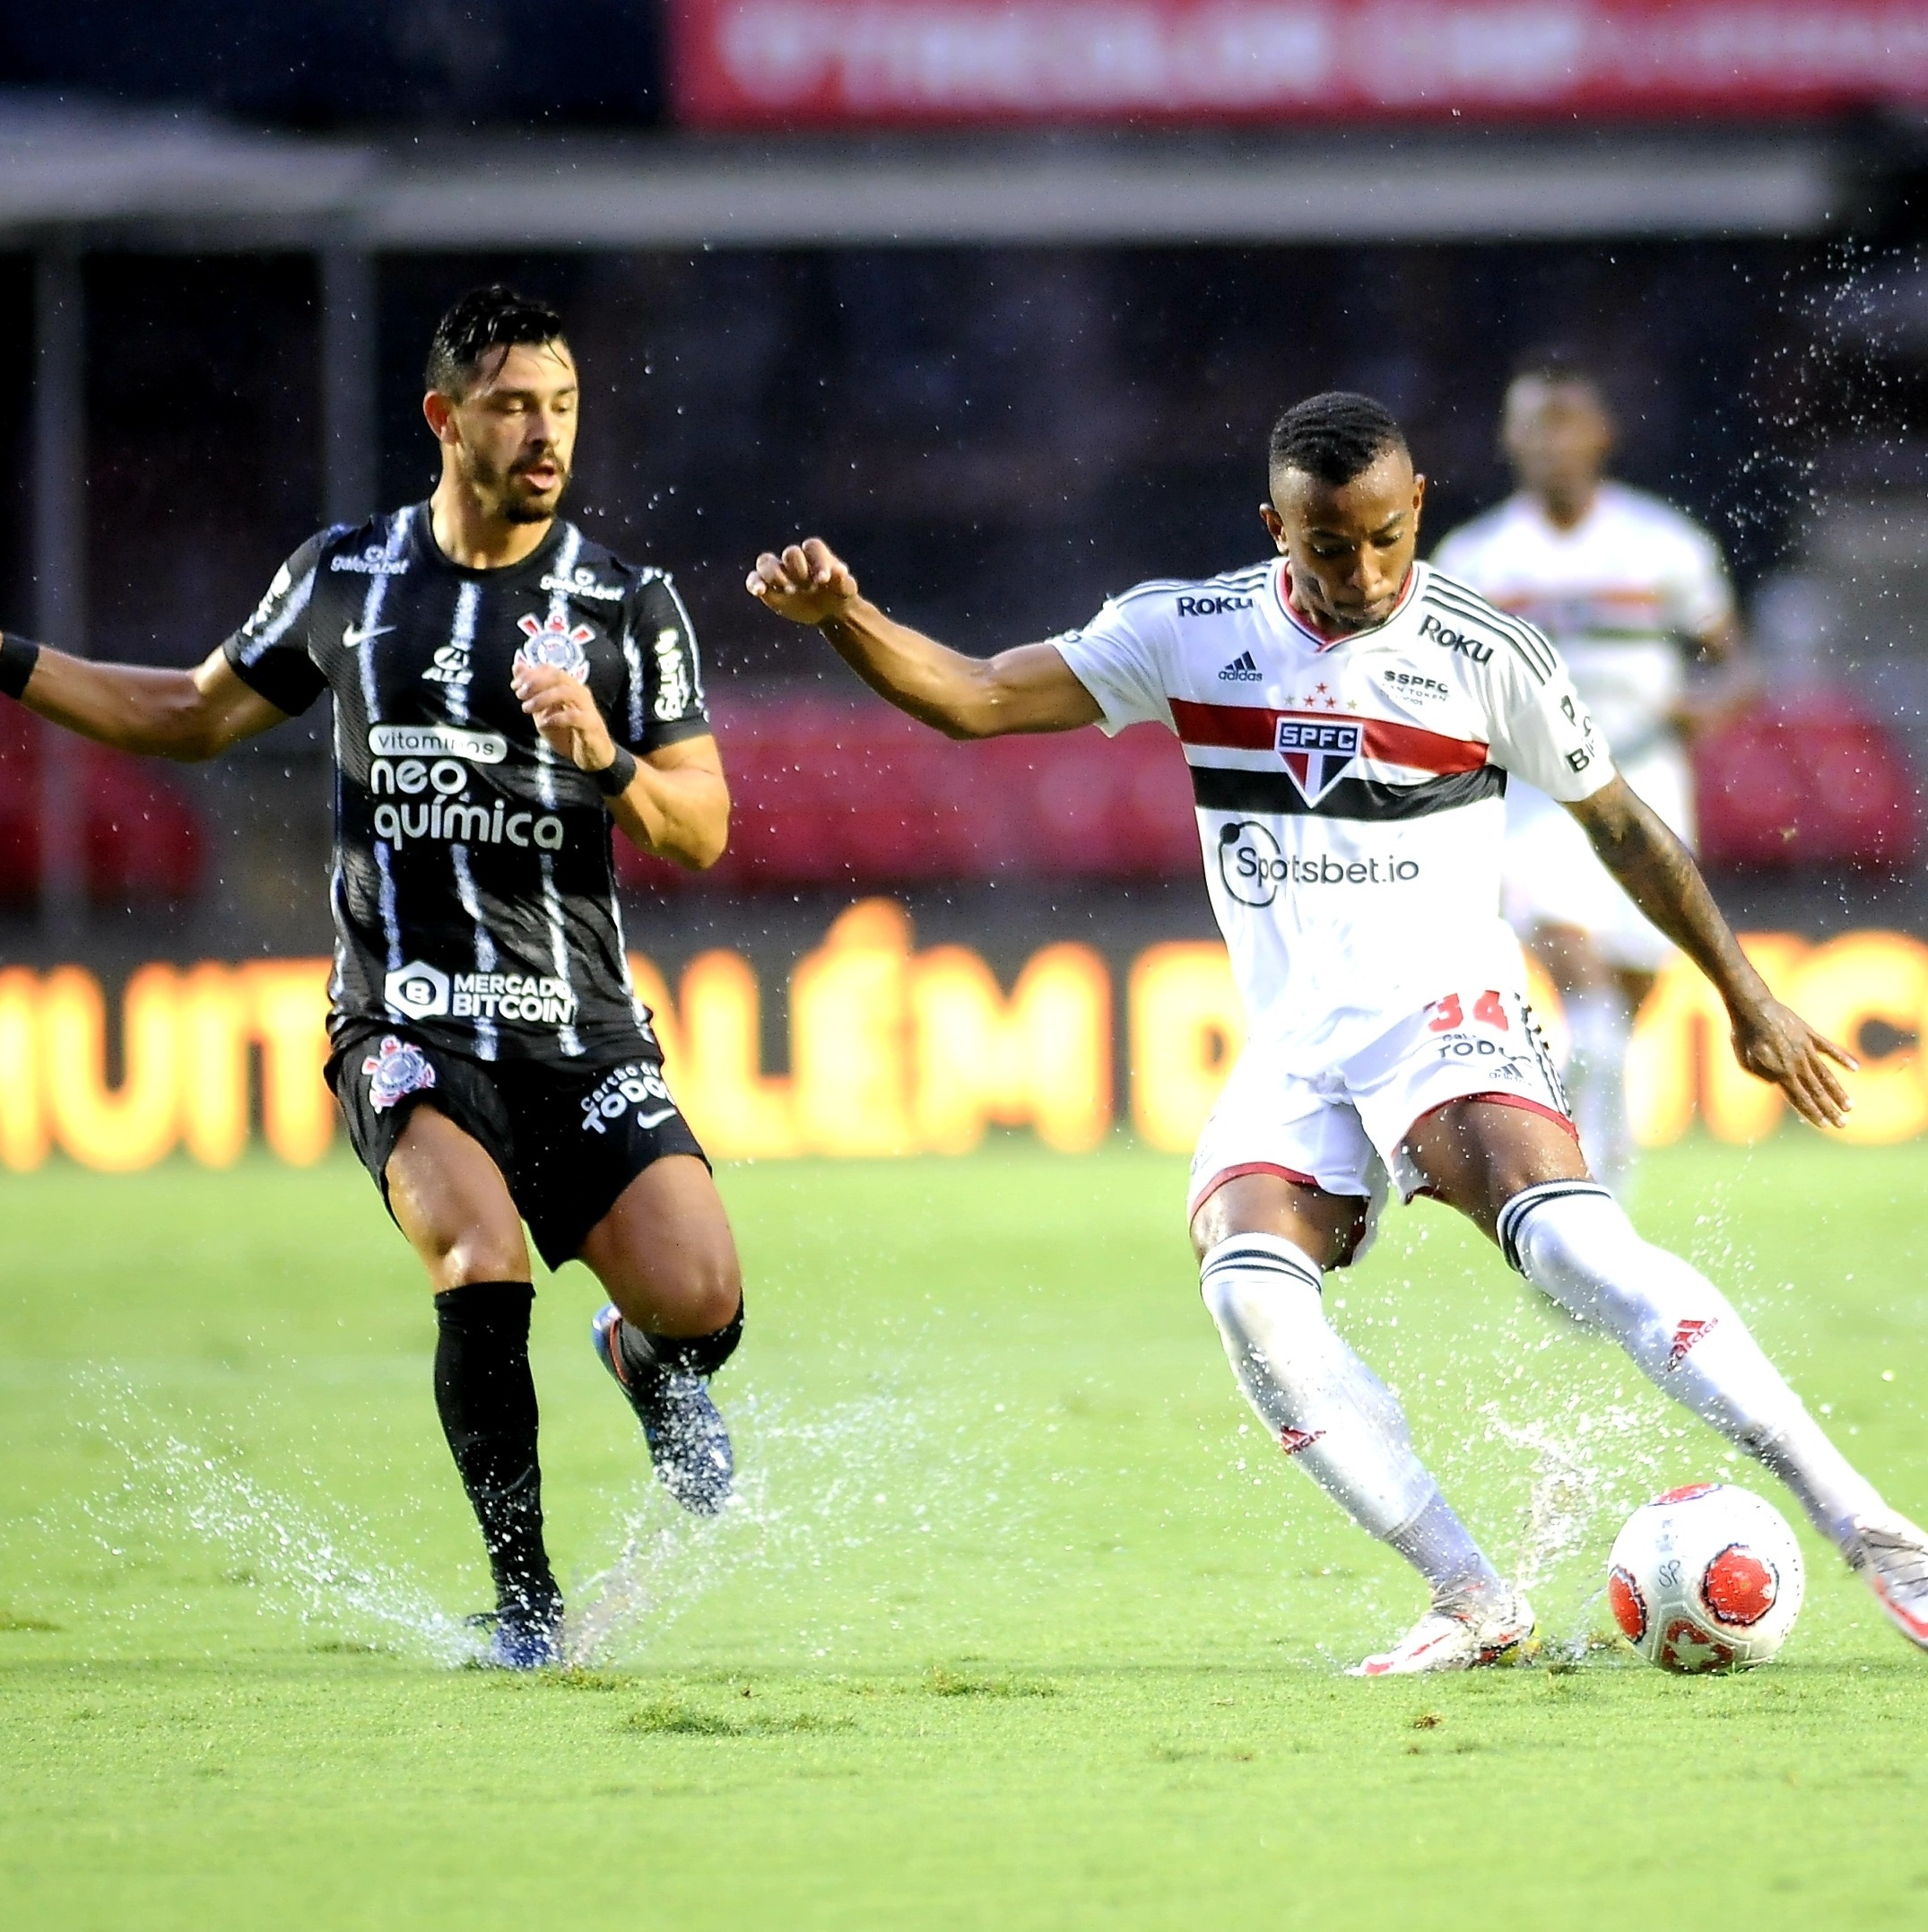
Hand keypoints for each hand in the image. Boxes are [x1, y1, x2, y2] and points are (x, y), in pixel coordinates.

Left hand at [511, 659, 615, 772]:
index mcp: (568, 686)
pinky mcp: (591, 724)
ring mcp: (587, 707)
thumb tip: (518, 666)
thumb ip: (532, 689)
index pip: (550, 669)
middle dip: (535, 683)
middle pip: (558, 676)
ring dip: (542, 698)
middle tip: (520, 695)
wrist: (592, 755)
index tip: (515, 685)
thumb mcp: (543, 710)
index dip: (530, 674)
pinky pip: (574, 716)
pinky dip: (556, 718)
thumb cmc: (569, 732)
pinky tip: (543, 724)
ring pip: (566, 692)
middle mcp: (579, 692)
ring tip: (527, 709)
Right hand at [746, 539, 859, 623]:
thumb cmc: (838, 594)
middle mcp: (796, 559)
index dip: (818, 561)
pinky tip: (759, 592)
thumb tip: (841, 571)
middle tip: (806, 588)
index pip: (813, 547)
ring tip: (787, 590)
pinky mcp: (768, 586)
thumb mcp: (846, 591)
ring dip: (773, 573)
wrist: (828, 609)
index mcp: (816, 554)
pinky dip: (754, 582)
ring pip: (766, 561)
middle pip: (791, 553)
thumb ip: (843, 581)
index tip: (823, 580)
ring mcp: (780, 571)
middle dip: (797, 569)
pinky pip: (754, 578)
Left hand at [1730, 998, 1857, 1129]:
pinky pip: (1830, 1048)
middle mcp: (1797, 1063)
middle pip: (1817, 1092)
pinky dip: (1844, 1058)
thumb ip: (1763, 1076)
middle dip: (1830, 1110)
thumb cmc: (1743, 1035)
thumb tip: (1777, 1083)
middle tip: (1843, 1124)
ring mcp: (1806, 1048)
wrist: (1751, 1006)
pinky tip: (1855, 1068)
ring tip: (1851, 1106)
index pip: (1800, 1099)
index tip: (1825, 1124)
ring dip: (1839, 1092)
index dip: (1813, 1113)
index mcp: (1780, 1072)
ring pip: (1827, 1075)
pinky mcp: (1810, 1034)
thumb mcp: (1745, 1061)